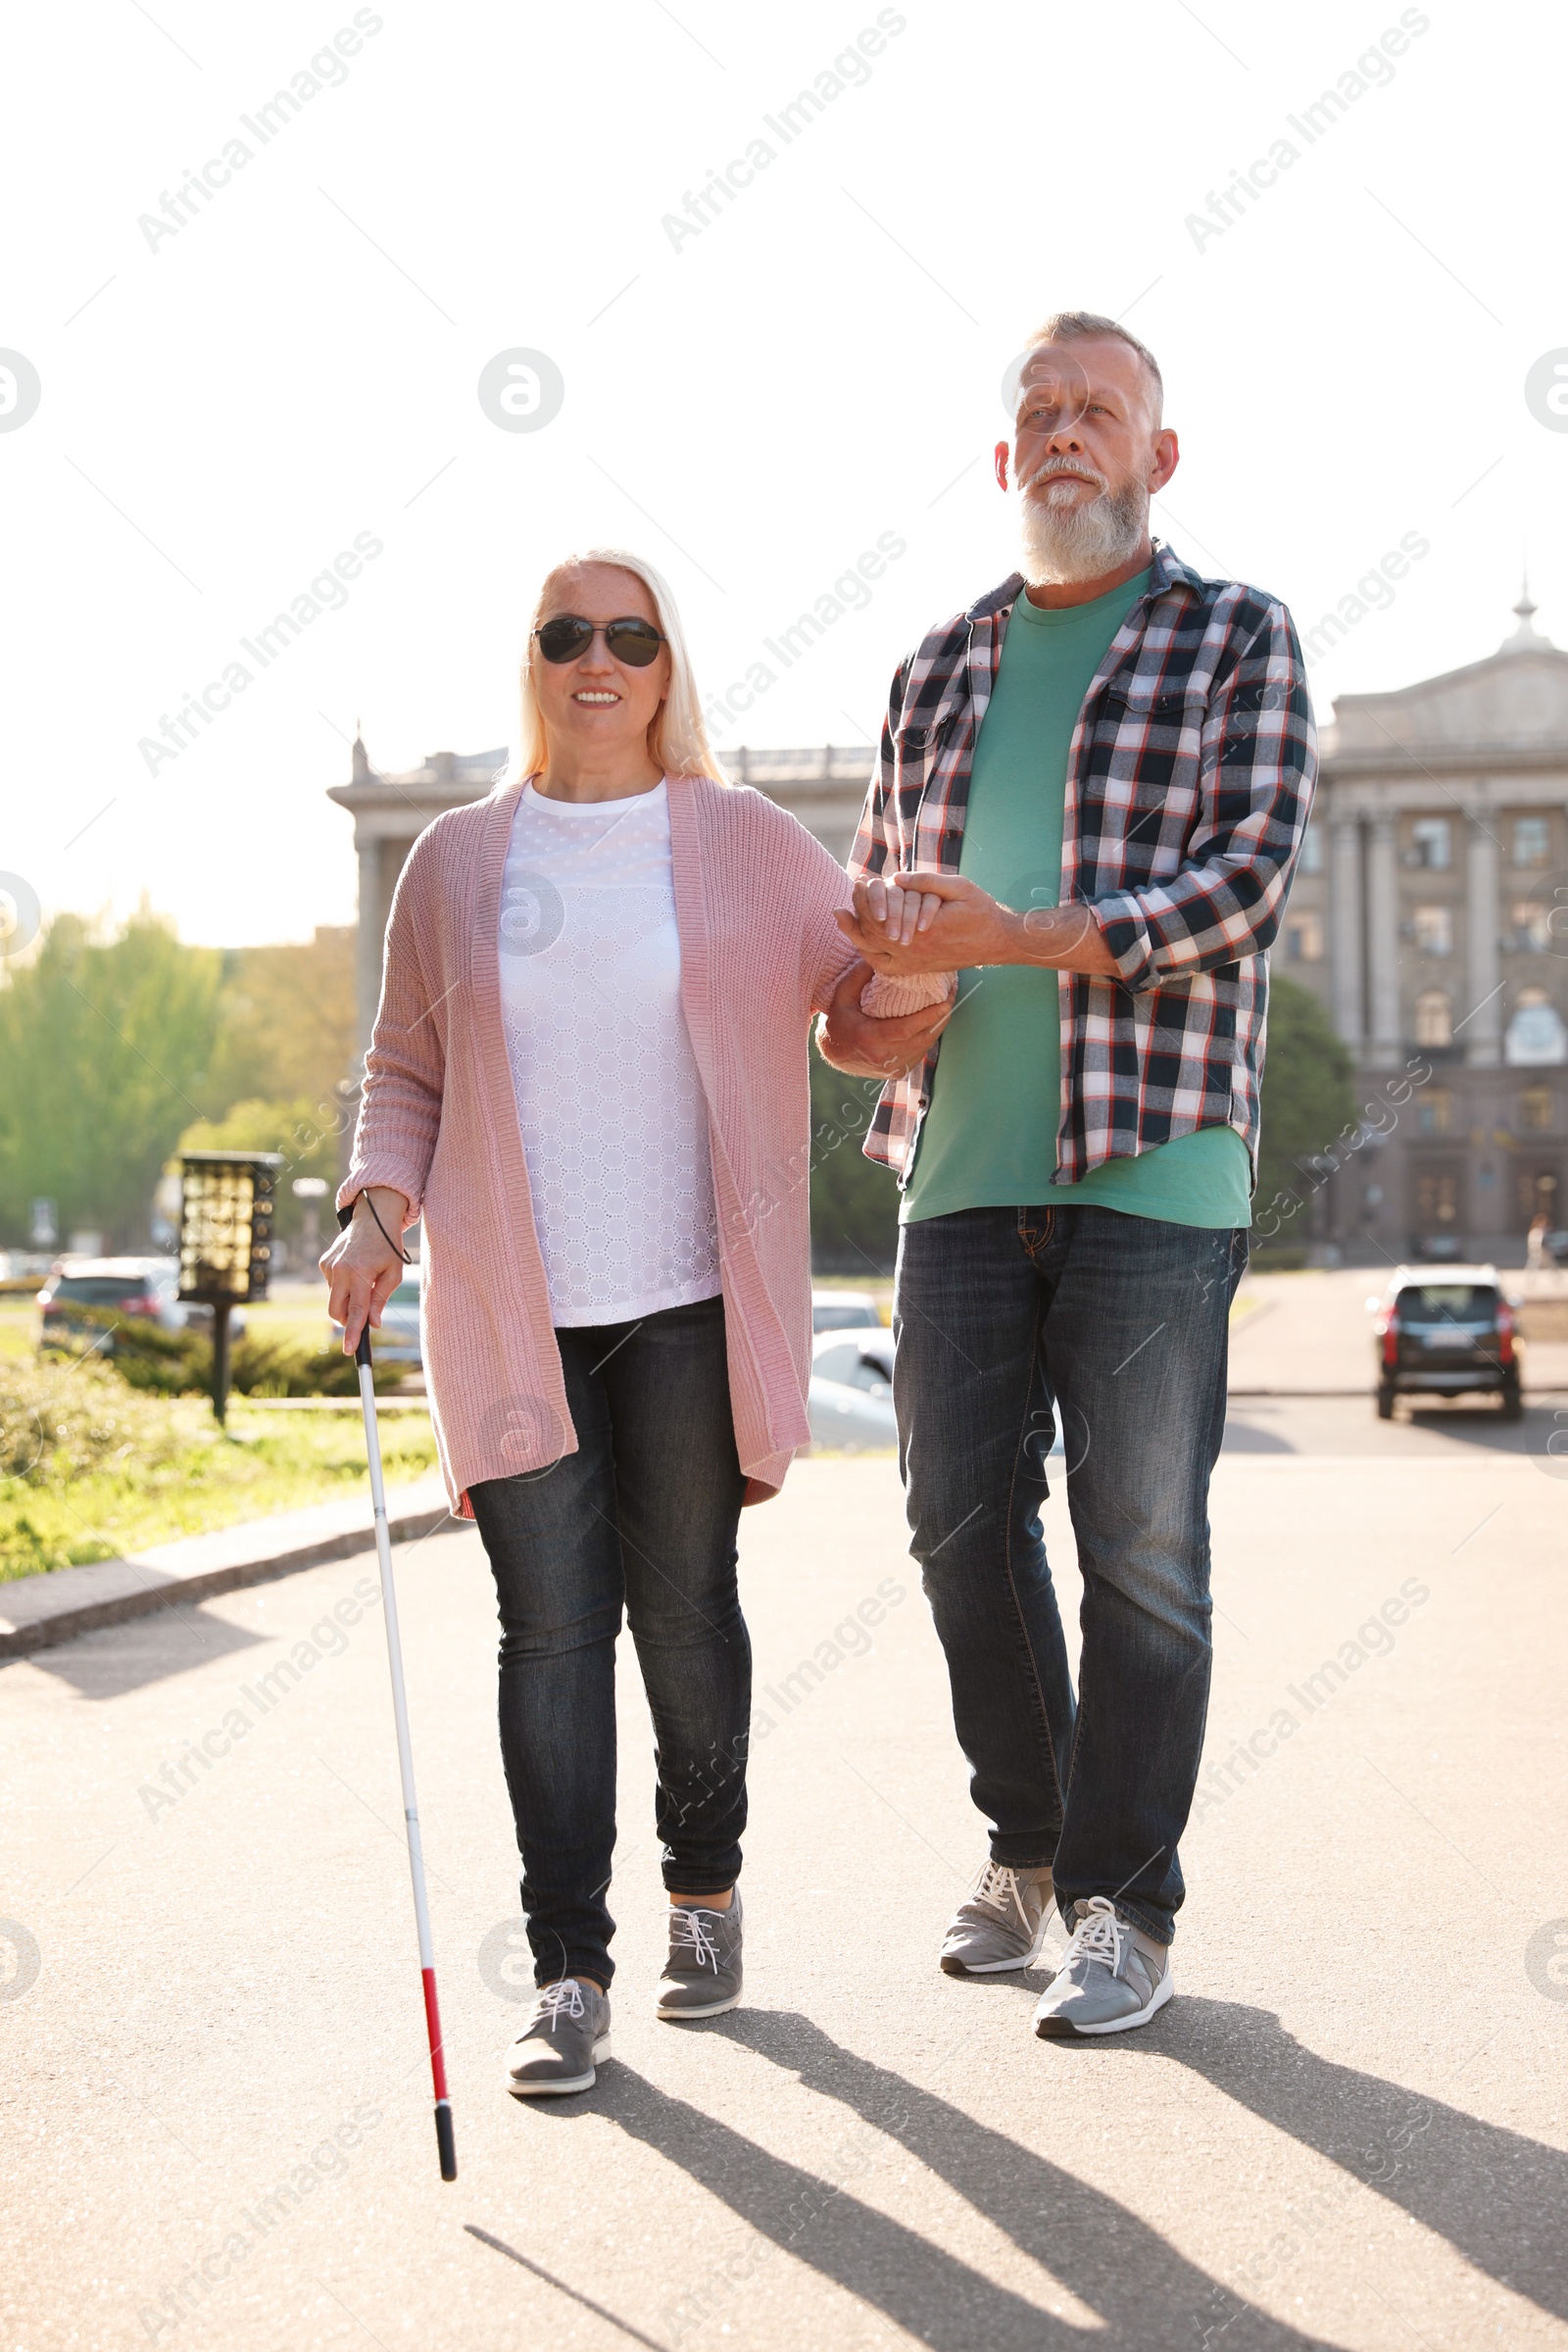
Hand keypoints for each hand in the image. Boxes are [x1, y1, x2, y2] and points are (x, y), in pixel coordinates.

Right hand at [320, 1187, 409, 1355]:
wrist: (373, 1217)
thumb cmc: (388, 1247)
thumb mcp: (393, 1273)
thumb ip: (381, 1299)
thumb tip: (374, 1324)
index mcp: (360, 1274)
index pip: (355, 1311)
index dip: (352, 1333)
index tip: (349, 1350)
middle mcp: (340, 1271)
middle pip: (336, 1311)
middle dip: (346, 1320)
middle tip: (362, 1316)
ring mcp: (329, 1266)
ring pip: (334, 1299)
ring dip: (347, 1299)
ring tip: (364, 1281)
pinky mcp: (324, 1262)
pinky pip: (332, 1285)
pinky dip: (343, 1286)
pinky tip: (355, 1271)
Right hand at [815, 957, 950, 1080]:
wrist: (834, 1054)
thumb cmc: (838, 1023)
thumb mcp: (842, 997)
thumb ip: (857, 977)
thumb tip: (876, 958)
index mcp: (870, 1039)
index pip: (906, 1029)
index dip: (929, 1017)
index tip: (945, 1002)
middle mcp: (884, 1056)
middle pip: (922, 1038)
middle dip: (941, 1017)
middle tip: (951, 996)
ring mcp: (893, 1067)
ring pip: (925, 1046)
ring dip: (938, 1027)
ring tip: (947, 1006)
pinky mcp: (899, 1071)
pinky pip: (920, 1053)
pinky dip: (928, 1037)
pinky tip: (934, 1022)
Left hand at [837, 869, 1120, 976]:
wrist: (997, 941)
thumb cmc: (980, 911)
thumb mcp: (959, 887)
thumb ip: (927, 882)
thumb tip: (895, 879)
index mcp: (922, 931)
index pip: (881, 918)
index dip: (865, 901)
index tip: (857, 884)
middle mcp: (915, 952)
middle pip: (871, 937)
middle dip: (856, 916)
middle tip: (844, 899)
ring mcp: (915, 964)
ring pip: (873, 955)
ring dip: (856, 936)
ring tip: (842, 918)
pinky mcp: (917, 969)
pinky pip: (885, 967)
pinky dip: (869, 954)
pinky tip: (861, 940)